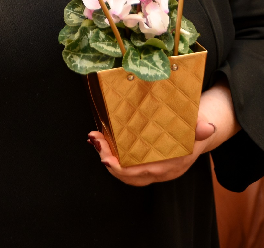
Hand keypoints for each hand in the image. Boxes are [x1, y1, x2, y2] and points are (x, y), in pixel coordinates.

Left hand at [87, 79, 239, 185]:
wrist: (198, 135)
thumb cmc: (194, 131)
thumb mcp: (198, 128)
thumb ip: (199, 129)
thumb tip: (208, 127)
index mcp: (171, 165)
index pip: (144, 172)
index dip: (123, 169)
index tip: (107, 159)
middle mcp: (160, 171)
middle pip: (130, 175)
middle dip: (109, 160)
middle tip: (96, 141)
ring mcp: (152, 168)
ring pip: (125, 171)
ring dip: (107, 155)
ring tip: (95, 138)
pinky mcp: (146, 162)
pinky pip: (126, 164)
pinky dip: (112, 154)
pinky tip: (101, 141)